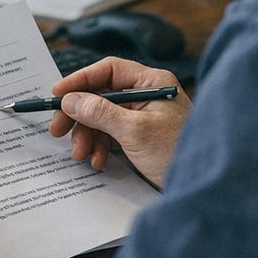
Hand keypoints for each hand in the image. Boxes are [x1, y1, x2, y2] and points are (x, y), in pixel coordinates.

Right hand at [48, 56, 189, 188]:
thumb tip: (70, 100)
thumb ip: (100, 112)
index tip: (57, 95)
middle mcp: (147, 95)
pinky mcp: (141, 137)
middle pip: (101, 95)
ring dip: (87, 136)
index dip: (80, 80)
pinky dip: (99, 147)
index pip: (109, 71)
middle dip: (79, 115)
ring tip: (81, 155)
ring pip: (102, 118)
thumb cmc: (177, 152)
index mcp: (152, 82)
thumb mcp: (134, 130)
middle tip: (57, 130)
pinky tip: (97, 161)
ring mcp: (144, 117)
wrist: (201, 187)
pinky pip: (111, 135)